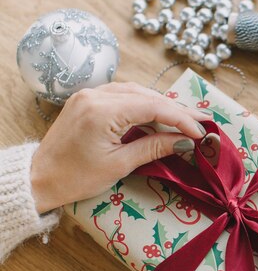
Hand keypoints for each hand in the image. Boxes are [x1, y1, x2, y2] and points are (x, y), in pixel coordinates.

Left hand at [31, 82, 210, 213]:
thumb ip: (154, 147)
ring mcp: (91, 94)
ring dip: (163, 106)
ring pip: (137, 92)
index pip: (153, 107)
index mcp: (103, 111)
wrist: (39, 178)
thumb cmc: (77, 178)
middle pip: (147, 96)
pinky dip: (145, 105)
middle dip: (177, 110)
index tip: (201, 133)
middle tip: (203, 122)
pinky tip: (159, 115)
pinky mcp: (88, 99)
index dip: (181, 119)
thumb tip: (185, 142)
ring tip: (187, 119)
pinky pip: (124, 95)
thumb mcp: (120, 165)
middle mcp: (96, 94)